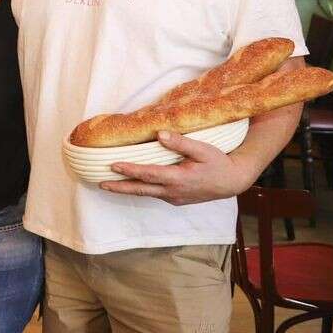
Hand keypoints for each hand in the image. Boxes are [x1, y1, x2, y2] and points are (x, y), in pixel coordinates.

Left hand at [99, 131, 255, 205]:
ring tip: (108, 185)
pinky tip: (131, 185)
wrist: (232, 182)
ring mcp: (174, 197)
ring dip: (127, 189)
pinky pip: (154, 194)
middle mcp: (173, 191)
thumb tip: (160, 134)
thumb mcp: (203, 149)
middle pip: (141, 189)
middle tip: (100, 184)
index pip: (148, 174)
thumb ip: (181, 143)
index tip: (113, 165)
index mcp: (178, 178)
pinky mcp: (176, 199)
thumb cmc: (218, 162)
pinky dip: (140, 189)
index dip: (130, 170)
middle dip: (119, 187)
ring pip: (146, 193)